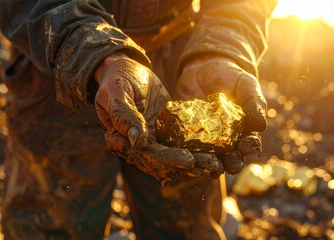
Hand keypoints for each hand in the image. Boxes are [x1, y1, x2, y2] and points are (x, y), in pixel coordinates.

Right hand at [94, 53, 222, 179]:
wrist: (126, 70)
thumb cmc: (117, 78)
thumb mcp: (116, 92)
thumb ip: (123, 115)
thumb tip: (137, 141)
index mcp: (120, 141)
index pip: (147, 155)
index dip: (169, 160)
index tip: (190, 160)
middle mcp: (138, 147)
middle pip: (165, 163)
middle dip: (190, 167)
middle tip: (212, 167)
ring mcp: (153, 142)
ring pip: (176, 159)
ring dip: (197, 165)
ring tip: (218, 167)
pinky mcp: (166, 134)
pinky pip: (182, 145)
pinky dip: (198, 152)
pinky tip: (216, 154)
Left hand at [176, 55, 265, 173]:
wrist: (201, 69)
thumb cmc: (229, 77)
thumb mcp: (245, 84)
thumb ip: (253, 101)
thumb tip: (262, 125)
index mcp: (245, 130)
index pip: (250, 144)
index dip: (249, 147)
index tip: (246, 146)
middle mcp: (228, 141)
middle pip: (231, 158)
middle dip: (231, 163)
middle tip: (228, 165)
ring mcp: (207, 141)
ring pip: (211, 159)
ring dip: (210, 166)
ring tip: (207, 167)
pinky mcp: (188, 138)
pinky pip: (189, 150)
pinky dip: (188, 157)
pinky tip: (187, 159)